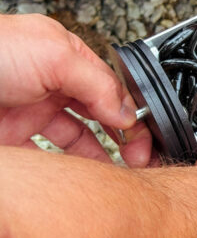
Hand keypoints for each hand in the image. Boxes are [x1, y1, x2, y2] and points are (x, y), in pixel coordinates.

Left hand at [0, 14, 151, 166]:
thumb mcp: (56, 56)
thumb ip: (98, 83)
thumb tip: (127, 112)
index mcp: (66, 61)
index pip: (111, 90)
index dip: (130, 115)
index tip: (142, 139)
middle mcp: (50, 86)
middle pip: (97, 117)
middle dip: (123, 139)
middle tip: (139, 162)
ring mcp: (28, 114)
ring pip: (73, 142)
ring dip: (96, 159)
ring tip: (113, 177)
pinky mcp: (9, 141)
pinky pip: (43, 161)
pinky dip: (62, 173)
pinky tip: (75, 181)